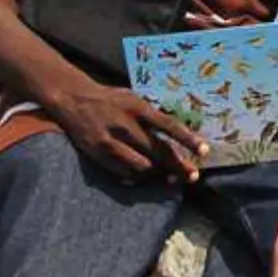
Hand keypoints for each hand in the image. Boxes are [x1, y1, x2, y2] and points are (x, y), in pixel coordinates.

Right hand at [49, 81, 208, 182]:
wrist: (73, 100)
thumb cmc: (111, 100)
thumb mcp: (133, 98)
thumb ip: (152, 115)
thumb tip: (178, 134)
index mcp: (136, 107)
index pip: (168, 124)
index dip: (188, 139)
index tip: (204, 151)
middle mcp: (124, 125)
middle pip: (158, 151)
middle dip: (178, 166)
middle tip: (193, 175)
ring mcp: (111, 142)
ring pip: (142, 166)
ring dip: (159, 174)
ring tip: (172, 178)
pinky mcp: (99, 155)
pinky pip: (124, 172)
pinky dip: (138, 176)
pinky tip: (147, 178)